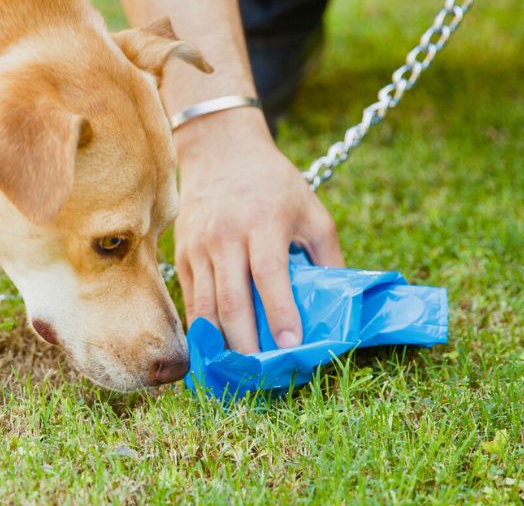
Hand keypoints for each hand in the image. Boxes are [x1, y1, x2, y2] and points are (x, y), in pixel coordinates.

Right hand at [172, 107, 343, 353]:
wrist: (219, 150)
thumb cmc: (274, 184)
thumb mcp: (311, 211)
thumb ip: (328, 256)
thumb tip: (340, 305)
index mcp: (264, 224)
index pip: (270, 276)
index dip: (280, 314)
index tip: (291, 346)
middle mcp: (227, 237)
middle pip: (232, 300)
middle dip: (246, 342)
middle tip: (261, 374)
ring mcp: (199, 246)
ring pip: (206, 305)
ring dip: (222, 343)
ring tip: (237, 372)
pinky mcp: (183, 254)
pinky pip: (191, 300)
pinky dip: (203, 329)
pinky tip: (216, 350)